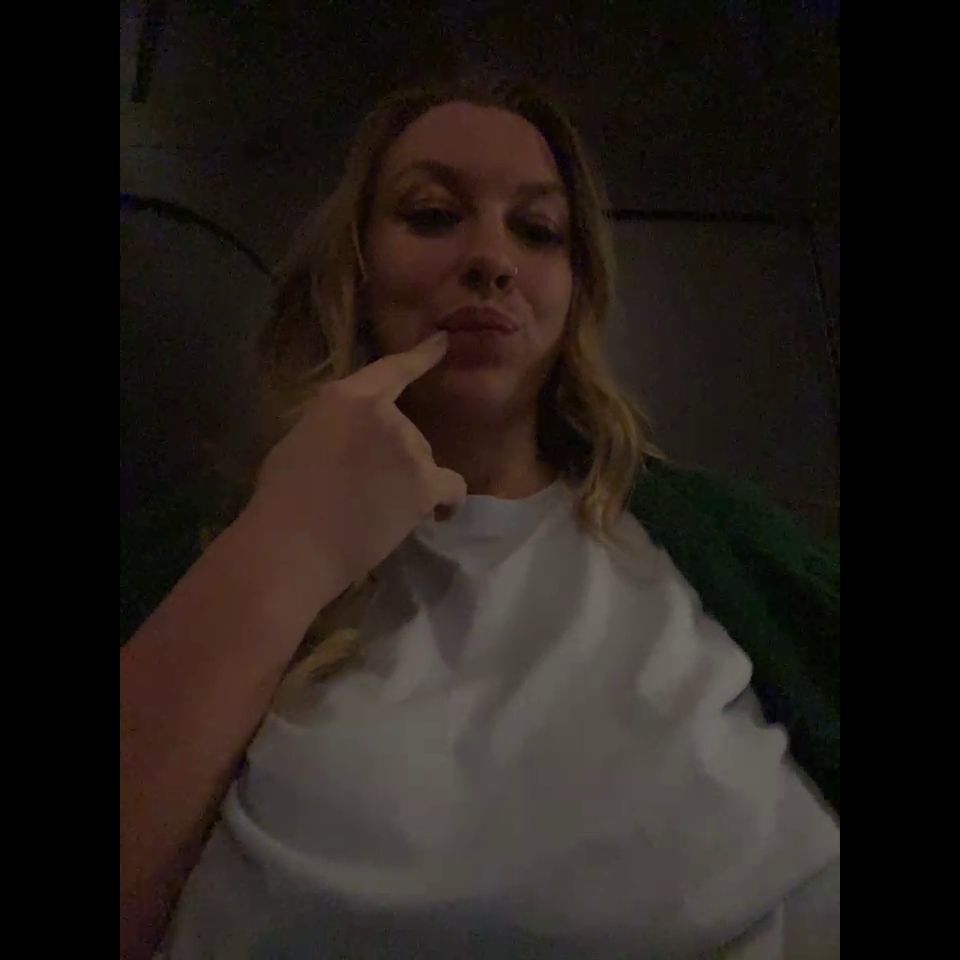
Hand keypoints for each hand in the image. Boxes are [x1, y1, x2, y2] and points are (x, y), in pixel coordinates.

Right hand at [246, 331, 465, 588]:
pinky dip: (445, 502)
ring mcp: (407, 446)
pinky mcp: (424, 482)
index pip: (391, 370)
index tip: (443, 341)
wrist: (294, 543)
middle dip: (395, 461)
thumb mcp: (298, 441)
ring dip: (412, 485)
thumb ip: (334, 429)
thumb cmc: (282, 500)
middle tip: (365, 495)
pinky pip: (452, 487)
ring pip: (424, 463)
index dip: (420, 355)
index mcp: (344, 397)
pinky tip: (435, 516)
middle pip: (407, 434)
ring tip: (379, 515)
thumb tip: (351, 443)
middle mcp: (382, 413)